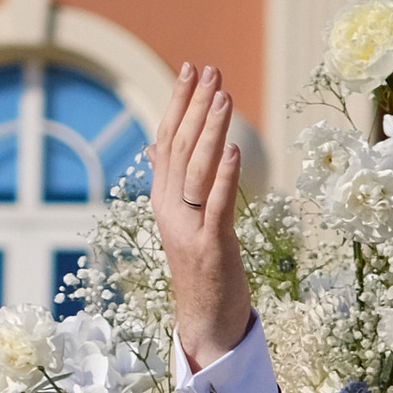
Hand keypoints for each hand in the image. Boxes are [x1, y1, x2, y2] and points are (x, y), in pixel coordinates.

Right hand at [148, 63, 255, 367]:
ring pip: (197, 170)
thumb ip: (172, 181)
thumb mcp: (184, 219)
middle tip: (211, 71)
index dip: (178, 103)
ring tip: (224, 97)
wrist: (205, 322)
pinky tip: (236, 150)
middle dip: (196, 106)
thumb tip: (155, 146)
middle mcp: (168, 208)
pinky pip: (217, 205)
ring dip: (211, 131)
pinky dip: (225, 176)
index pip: (167, 139)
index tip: (191, 69)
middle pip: (181, 147)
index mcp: (163, 198)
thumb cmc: (201, 269)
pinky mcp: (210, 246)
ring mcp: (187, 227)